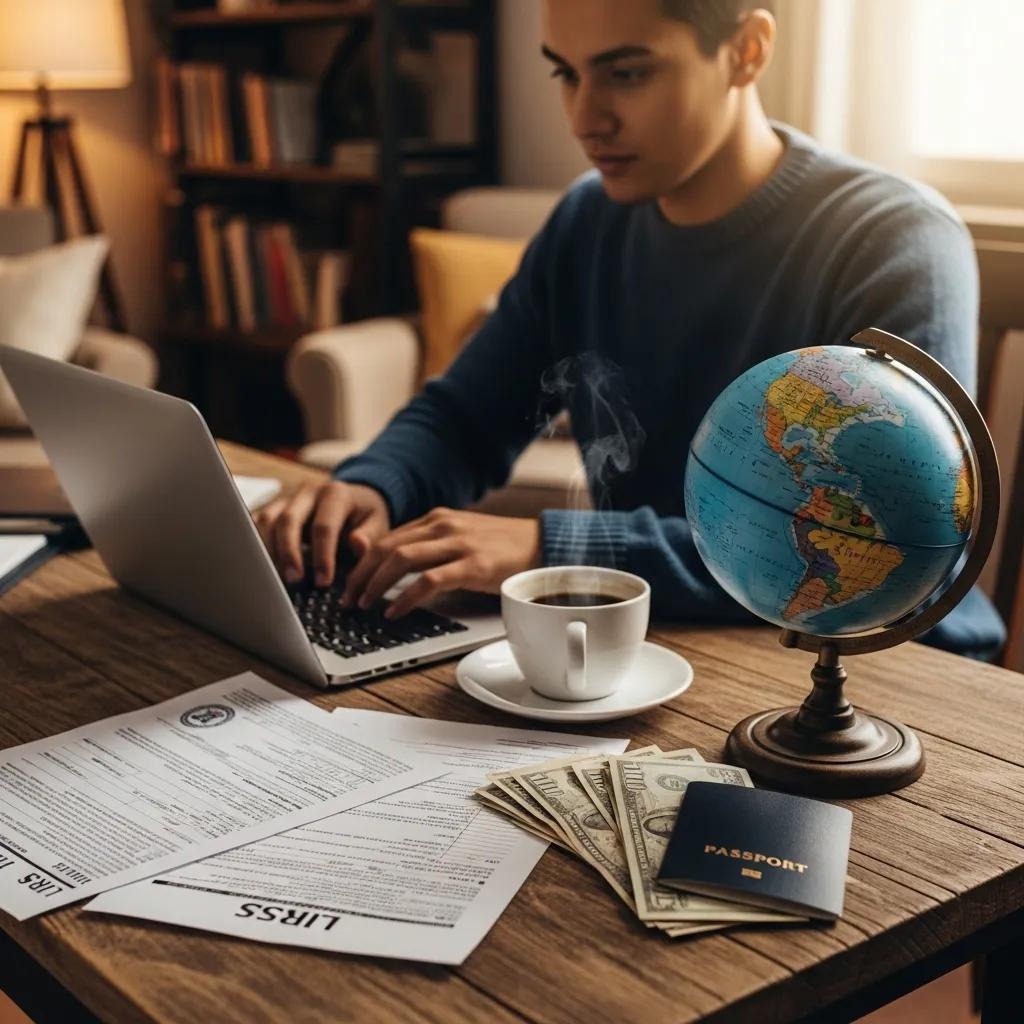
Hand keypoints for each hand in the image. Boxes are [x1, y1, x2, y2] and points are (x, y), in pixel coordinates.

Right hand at [253, 481, 389, 586]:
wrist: (355, 499)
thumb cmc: (365, 517)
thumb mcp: (378, 524)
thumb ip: (370, 536)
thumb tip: (358, 544)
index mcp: (336, 494)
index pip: (324, 526)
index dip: (323, 556)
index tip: (324, 581)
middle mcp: (308, 492)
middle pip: (288, 520)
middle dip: (289, 553)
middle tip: (293, 580)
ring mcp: (288, 499)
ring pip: (267, 520)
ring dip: (267, 551)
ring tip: (274, 578)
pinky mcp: (274, 509)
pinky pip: (257, 524)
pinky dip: (255, 545)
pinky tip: (261, 567)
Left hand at [341, 508, 540, 617]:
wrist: (544, 544)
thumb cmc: (502, 548)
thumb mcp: (461, 539)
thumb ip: (431, 547)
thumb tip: (396, 570)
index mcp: (437, 518)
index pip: (387, 538)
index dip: (362, 563)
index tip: (350, 583)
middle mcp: (443, 525)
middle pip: (386, 547)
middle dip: (360, 575)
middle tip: (347, 599)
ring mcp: (458, 543)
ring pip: (400, 560)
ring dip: (375, 585)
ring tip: (364, 605)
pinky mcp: (473, 565)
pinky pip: (428, 581)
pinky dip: (405, 598)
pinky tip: (394, 611)